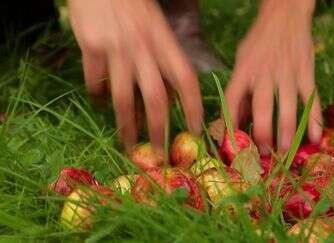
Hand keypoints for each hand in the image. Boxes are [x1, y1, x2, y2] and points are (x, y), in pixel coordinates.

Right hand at [68, 0, 202, 152]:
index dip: (193, 107)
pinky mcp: (92, 47)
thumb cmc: (135, 4)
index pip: (186, 80)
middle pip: (156, 98)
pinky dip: (98, 94)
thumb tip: (168, 96)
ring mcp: (117, 49)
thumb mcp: (157, 27)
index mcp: (165, 42)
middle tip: (161, 152)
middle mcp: (144, 48)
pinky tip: (100, 102)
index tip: (196, 131)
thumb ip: (163, 59)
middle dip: (160, 129)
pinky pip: (95, 80)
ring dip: (128, 125)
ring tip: (130, 144)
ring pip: (124, 97)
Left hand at [225, 0, 321, 154]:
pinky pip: (311, 100)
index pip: (231, 100)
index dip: (229, 124)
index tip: (232, 144)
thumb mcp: (241, 61)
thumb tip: (235, 120)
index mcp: (243, 71)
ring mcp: (287, 74)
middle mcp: (264, 74)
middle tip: (264, 154)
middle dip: (262, 135)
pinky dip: (314, 120)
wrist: (285, 16)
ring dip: (286, 134)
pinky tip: (315, 138)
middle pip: (263, 109)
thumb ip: (239, 91)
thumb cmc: (258, 42)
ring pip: (288, 109)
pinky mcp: (306, 73)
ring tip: (285, 153)